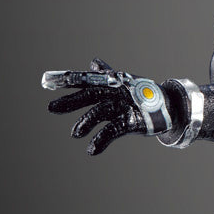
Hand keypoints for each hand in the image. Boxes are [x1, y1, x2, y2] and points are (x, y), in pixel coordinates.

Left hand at [43, 57, 171, 154]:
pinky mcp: (131, 121)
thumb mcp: (121, 84)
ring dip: (85, 122)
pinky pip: (112, 131)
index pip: (85, 80)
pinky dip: (100, 141)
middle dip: (70, 101)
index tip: (47, 81)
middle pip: (90, 94)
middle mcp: (115, 91)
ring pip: (100, 111)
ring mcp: (123, 105)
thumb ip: (105, 75)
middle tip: (51, 108)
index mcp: (110, 83)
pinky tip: (91, 150)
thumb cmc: (140, 94)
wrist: (166, 106)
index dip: (67, 80)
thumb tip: (93, 63)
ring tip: (74, 134)